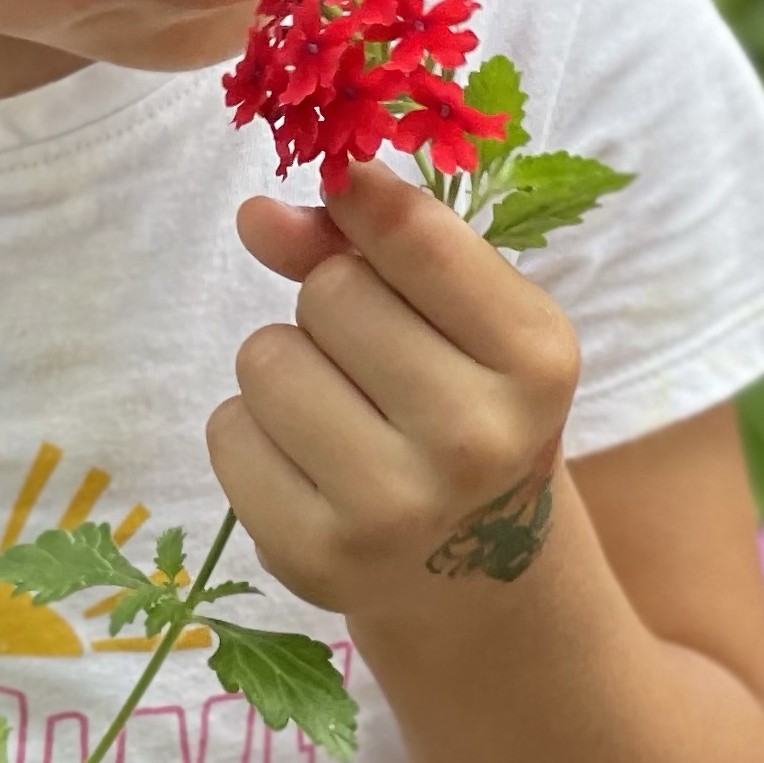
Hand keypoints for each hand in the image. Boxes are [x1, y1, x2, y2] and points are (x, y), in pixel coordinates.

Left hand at [204, 159, 583, 624]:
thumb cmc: (464, 405)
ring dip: (284, 369)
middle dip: (331, 308)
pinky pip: (227, 432)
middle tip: (371, 363)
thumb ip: (364, 244)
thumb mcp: (457, 318)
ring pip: (265, 358)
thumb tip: (255, 216)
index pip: (414, 235)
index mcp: (535, 359)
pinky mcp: (317, 557)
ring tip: (338, 413)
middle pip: (330, 293)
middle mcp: (477, 437)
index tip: (349, 191)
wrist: (474, 571)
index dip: (362, 199)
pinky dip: (249, 433)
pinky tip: (305, 466)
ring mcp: (396, 507)